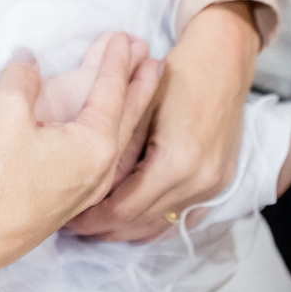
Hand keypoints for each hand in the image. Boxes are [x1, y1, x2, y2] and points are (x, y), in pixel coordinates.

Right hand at [0, 33, 162, 281]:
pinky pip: (100, 166)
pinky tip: (103, 145)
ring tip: (136, 96)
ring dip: (127, 116)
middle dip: (140, 89)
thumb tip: (26, 62)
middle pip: (127, 121)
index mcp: (95, 146)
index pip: (111, 94)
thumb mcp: (4, 109)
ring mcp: (82, 195)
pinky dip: (109, 141)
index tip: (124, 37)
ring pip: (116, 147)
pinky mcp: (61, 209)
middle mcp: (98, 173)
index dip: (115, 62)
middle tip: (153, 61)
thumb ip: (21, 78)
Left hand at [65, 2, 259, 241]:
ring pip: (160, 225)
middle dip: (104, 229)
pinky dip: (154, 222)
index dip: (91, 218)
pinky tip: (130, 223)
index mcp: (176, 164)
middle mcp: (198, 182)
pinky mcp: (220, 184)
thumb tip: (86, 186)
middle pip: (140, 223)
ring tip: (95, 228)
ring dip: (127, 230)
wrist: (223, 62)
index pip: (123, 209)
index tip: (67, 219)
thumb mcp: (137, 113)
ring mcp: (213, 187)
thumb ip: (116, 153)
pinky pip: (181, 217)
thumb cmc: (177, 75)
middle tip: (74, 228)